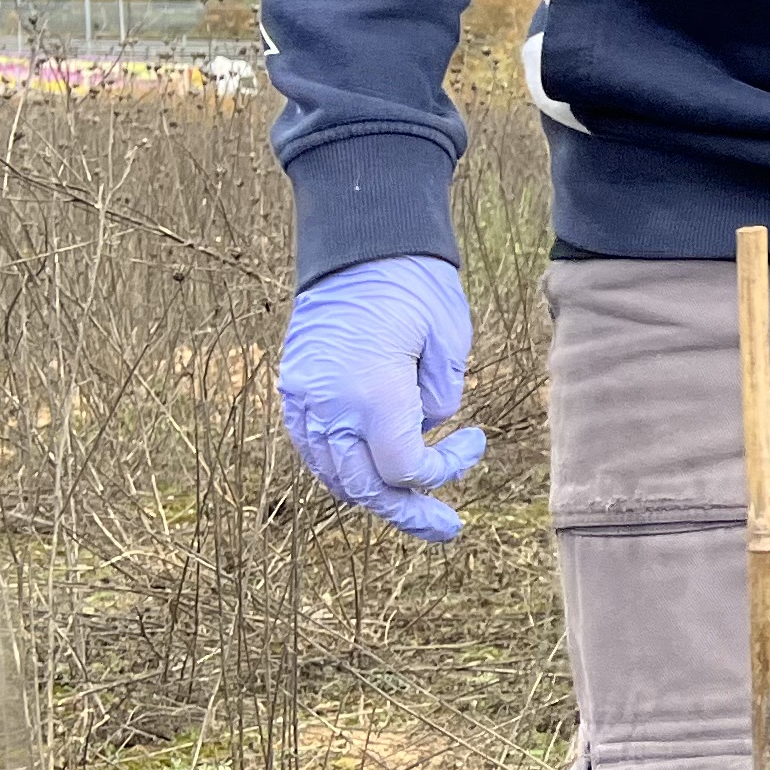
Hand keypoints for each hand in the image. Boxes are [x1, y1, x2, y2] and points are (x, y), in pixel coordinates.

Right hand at [278, 254, 487, 541]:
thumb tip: (425, 428)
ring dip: (372, 492)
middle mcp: (329, 404)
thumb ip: (439, 399)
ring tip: (411, 500)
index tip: (476, 442)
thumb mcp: (449, 342)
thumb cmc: (414, 285)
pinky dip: (342, 467)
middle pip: (363, 488)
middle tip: (446, 526)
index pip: (404, 469)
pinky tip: (372, 468)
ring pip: (332, 475)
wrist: (360, 243)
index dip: (443, 471)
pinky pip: (313, 448)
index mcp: (372, 394)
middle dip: (407, 511)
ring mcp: (303, 398)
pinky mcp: (293, 388)